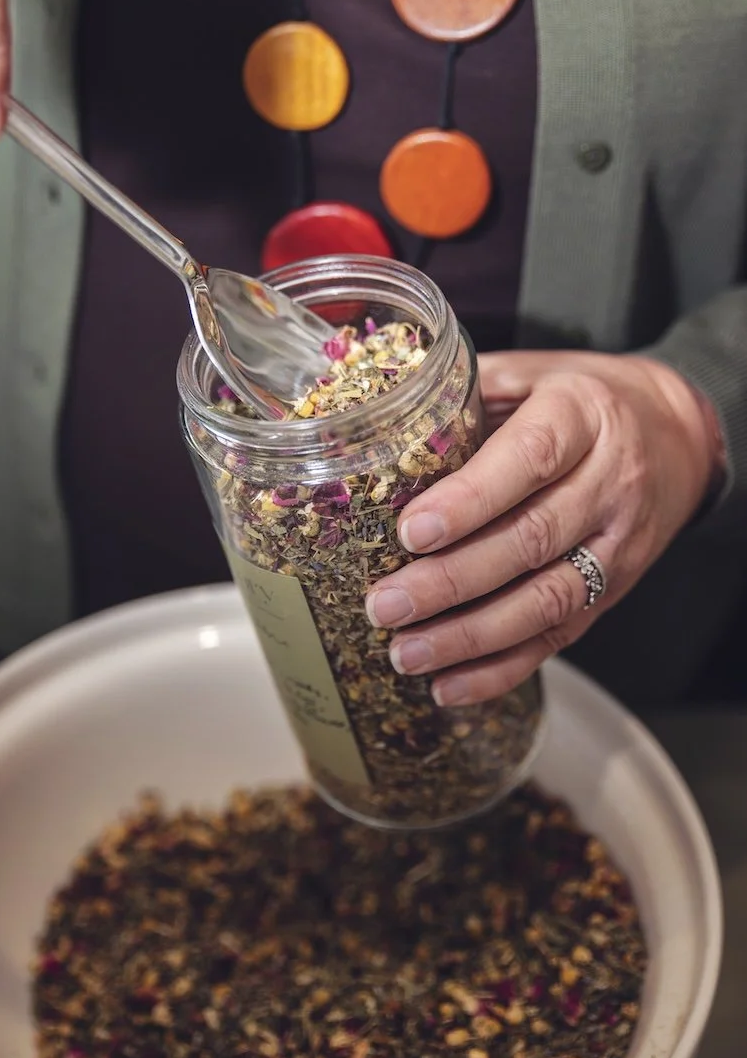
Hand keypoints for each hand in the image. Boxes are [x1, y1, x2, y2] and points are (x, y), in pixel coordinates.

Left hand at [366, 351, 718, 705]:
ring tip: (405, 654)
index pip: (528, 459)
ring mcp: (618, 543)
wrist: (681, 436)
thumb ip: (466, 389)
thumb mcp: (533, 371)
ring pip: (547, 599)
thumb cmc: (582, 399)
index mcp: (582, 415)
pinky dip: (504, 669)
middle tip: (385, 605)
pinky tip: (450, 686)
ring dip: (471, 637)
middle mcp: (608, 482)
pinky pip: (561, 636)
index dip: (470, 501)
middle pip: (531, 539)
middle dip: (451, 581)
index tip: (411, 531)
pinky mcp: (616, 590)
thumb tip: (375, 410)